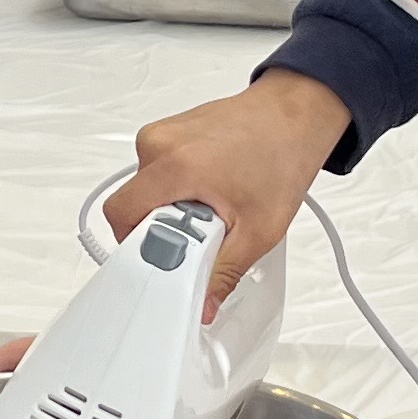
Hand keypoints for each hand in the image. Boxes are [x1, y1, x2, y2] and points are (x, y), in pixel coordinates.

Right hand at [105, 69, 350, 301]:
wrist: (295, 115)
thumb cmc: (281, 157)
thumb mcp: (259, 229)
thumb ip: (224, 272)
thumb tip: (202, 303)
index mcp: (174, 164)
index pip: (122, 217)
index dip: (140, 248)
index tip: (169, 261)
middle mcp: (159, 143)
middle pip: (133, 206)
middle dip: (161, 230)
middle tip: (201, 236)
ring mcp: (162, 134)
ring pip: (146, 191)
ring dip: (171, 210)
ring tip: (213, 208)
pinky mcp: (168, 132)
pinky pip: (157, 174)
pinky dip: (177, 190)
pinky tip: (212, 190)